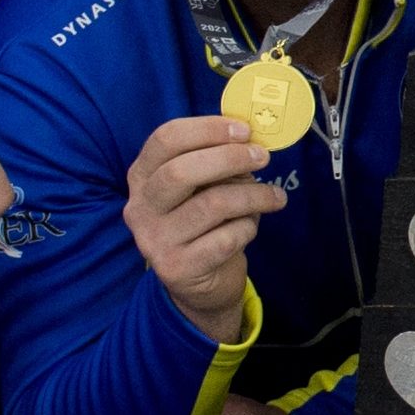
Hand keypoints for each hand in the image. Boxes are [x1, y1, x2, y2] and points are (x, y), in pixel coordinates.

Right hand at [124, 113, 286, 341]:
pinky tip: (251, 226)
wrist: (200, 285)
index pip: (165, 139)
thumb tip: (251, 141)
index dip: (206, 129)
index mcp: (142, 176)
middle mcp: (140, 207)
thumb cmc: (204, 224)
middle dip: (229, 158)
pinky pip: (225, 238)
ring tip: (274, 196)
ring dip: (253, 195)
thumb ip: (216, 162)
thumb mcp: (203, 187)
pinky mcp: (177, 268)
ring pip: (211, 205)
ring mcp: (154, 240)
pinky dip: (248, 227)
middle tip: (263, 158)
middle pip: (180, 171)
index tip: (244, 130)